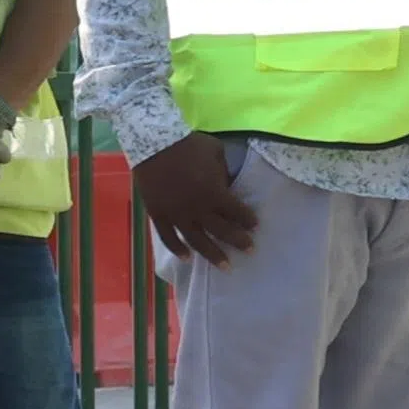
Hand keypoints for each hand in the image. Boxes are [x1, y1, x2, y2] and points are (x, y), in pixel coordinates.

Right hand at [134, 130, 258, 264]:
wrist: (152, 142)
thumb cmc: (189, 145)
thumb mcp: (216, 152)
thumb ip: (225, 172)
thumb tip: (229, 185)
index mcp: (214, 194)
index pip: (237, 213)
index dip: (248, 220)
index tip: (255, 226)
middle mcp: (197, 209)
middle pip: (222, 231)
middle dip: (238, 241)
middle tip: (250, 251)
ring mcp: (176, 214)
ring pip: (197, 241)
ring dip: (212, 255)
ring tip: (225, 267)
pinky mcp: (157, 214)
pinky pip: (168, 237)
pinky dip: (177, 249)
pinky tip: (187, 258)